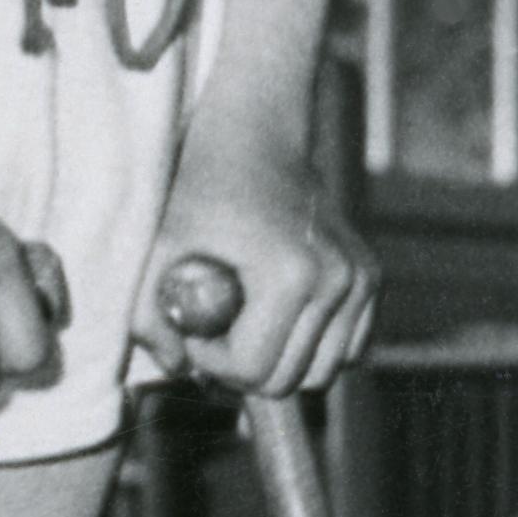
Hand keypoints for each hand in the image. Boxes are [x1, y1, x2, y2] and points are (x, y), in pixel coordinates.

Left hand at [142, 130, 373, 402]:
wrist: (255, 136)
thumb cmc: (199, 188)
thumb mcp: (157, 247)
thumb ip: (148, 315)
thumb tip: (176, 368)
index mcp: (290, 275)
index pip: (253, 369)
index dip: (210, 360)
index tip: (192, 324)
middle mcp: (338, 280)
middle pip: (289, 380)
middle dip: (242, 366)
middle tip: (214, 325)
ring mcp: (361, 280)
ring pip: (320, 374)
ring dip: (277, 361)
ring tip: (244, 319)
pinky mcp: (370, 279)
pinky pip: (345, 351)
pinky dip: (310, 348)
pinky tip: (275, 315)